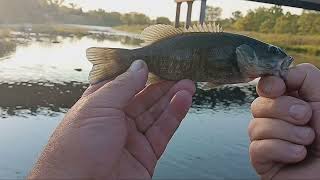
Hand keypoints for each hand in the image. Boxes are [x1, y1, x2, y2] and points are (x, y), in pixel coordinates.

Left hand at [28, 60, 195, 178]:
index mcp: (98, 107)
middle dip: (162, 85)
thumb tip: (139, 66)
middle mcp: (115, 122)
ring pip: (156, 114)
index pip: (123, 85)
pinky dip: (175, 115)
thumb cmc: (77, 149)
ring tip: (188, 83)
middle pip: (144, 99)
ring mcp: (131, 139)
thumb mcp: (98, 106)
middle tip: (179, 71)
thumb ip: (123, 85)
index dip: (140, 73)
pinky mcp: (146, 155)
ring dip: (172, 98)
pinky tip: (183, 100)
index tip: (157, 61)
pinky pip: (163, 131)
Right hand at [248, 63, 319, 178]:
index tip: (281, 88)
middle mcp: (274, 120)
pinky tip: (298, 155)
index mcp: (288, 103)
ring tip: (307, 142)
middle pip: (257, 104)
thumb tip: (278, 75)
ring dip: (286, 133)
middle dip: (282, 109)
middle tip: (305, 118)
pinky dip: (280, 150)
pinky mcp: (262, 161)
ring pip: (255, 126)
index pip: (264, 87)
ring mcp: (266, 140)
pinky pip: (257, 148)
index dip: (268, 85)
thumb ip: (305, 77)